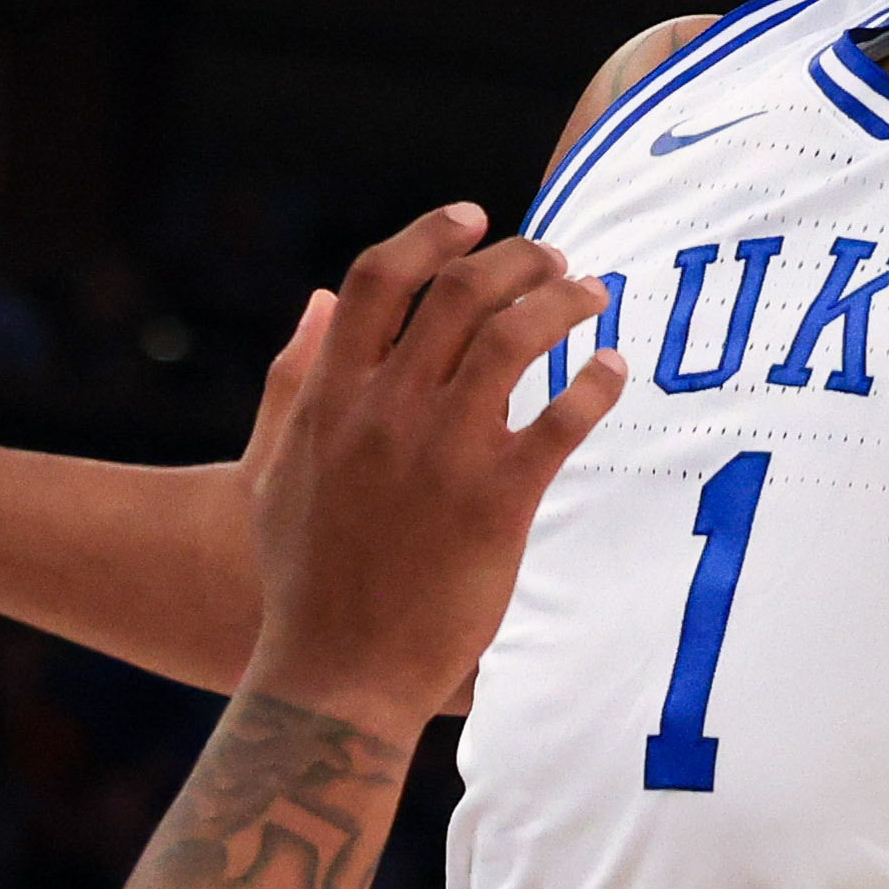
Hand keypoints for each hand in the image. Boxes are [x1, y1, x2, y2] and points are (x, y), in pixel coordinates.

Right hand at [239, 210, 623, 729]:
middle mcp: (386, 409)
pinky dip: (598, 382)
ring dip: (564, 300)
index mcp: (331, 396)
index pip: (380, 280)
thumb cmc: (301, 578)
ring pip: (516, 337)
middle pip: (461, 292)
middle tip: (553, 257)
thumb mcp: (274, 468)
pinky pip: (565, 419)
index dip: (431, 236)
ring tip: (592, 294)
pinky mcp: (497, 501)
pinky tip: (614, 370)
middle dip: (516, 258)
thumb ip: (293, 379)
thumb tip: (315, 303)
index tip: (472, 217)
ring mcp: (443, 451)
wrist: (332, 671)